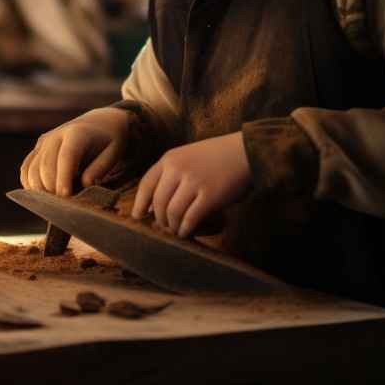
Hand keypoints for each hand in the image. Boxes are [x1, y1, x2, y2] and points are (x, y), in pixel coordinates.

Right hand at [20, 107, 131, 195]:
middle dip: (52, 189)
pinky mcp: (38, 147)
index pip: (66, 157)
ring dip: (40, 189)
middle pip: (46, 166)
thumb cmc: (109, 141)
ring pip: (32, 169)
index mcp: (77, 133)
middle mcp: (56, 135)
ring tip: (55, 202)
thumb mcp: (113, 153)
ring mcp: (44, 141)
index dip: (63, 178)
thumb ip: (100, 168)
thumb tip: (84, 184)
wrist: (98, 122)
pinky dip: (30, 184)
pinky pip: (26, 168)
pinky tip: (42, 194)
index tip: (65, 196)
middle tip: (64, 206)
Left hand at [131, 132, 250, 237]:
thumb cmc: (216, 157)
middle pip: (158, 202)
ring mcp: (193, 182)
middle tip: (163, 228)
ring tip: (176, 231)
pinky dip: (185, 229)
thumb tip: (156, 206)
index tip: (138, 216)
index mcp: (169, 159)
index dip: (140, 204)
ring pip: (172, 212)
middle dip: (159, 219)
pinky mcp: (210, 195)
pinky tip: (187, 232)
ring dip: (172, 226)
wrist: (246, 151)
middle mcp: (177, 169)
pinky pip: (190, 218)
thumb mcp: (187, 157)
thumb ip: (171, 175)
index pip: (146, 185)